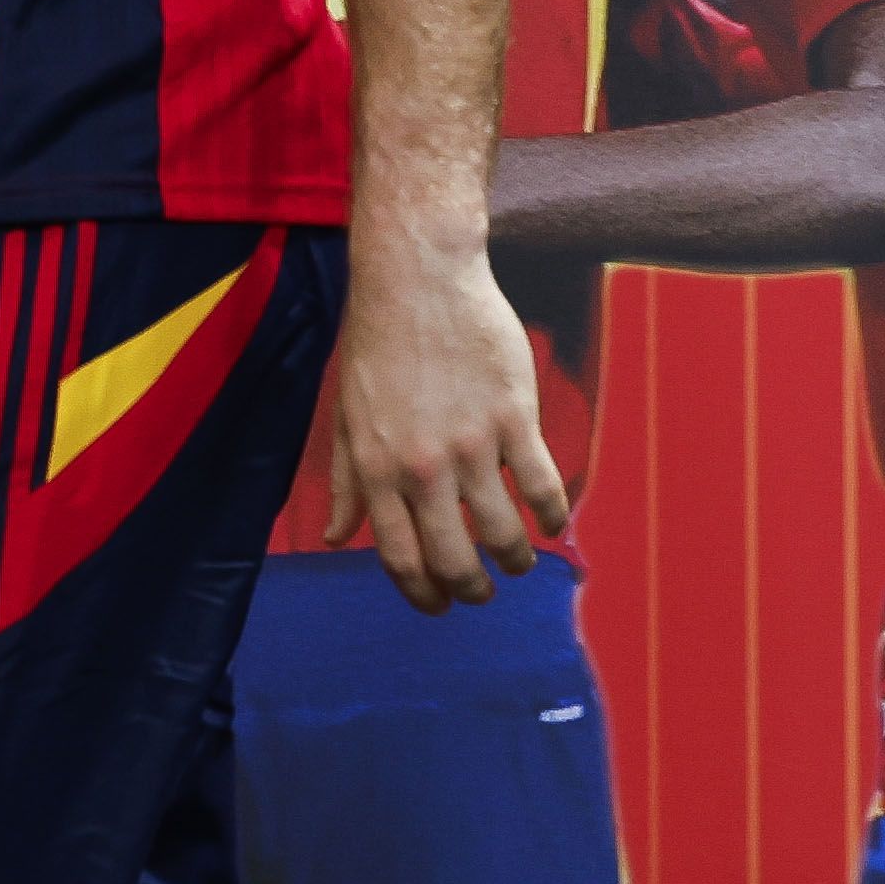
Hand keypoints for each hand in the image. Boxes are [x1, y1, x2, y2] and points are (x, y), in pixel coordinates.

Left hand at [322, 235, 567, 613]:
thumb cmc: (376, 344)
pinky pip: (542, 486)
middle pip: (454, 560)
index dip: (422, 594)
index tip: (439, 605)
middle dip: (472, 590)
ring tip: (519, 562)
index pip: (399, 558)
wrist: (416, 278)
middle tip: (483, 593)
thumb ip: (344, 482)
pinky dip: (551, 516)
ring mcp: (471, 443)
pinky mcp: (514, 417)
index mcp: (376, 469)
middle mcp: (422, 466)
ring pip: (502, 533)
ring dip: (515, 562)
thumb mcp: (345, 416)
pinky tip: (551, 522)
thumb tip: (333, 538)